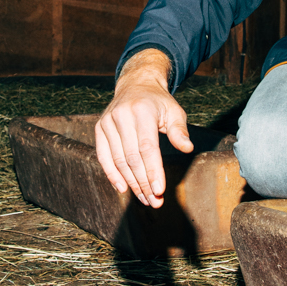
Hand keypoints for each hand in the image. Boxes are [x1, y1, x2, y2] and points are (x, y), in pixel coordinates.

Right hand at [95, 49, 191, 206]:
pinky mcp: (99, 128)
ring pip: (118, 160)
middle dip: (144, 182)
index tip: (160, 190)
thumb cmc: (158, 103)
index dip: (153, 170)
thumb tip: (187, 148)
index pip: (147, 147)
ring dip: (131, 183)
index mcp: (142, 111)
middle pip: (132, 157)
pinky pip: (103, 156)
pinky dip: (112, 174)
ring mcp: (107, 122)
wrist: (136, 85)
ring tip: (144, 198)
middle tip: (155, 200)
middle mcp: (121, 115)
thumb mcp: (174, 111)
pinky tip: (124, 188)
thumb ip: (179, 131)